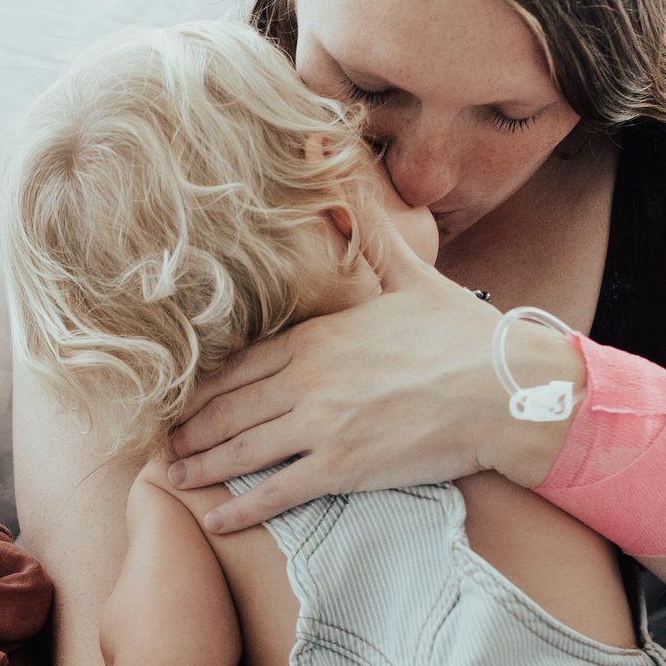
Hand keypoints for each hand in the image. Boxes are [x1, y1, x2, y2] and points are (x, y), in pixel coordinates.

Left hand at [162, 233, 529, 530]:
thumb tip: (325, 146)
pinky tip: (215, 519)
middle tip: (160, 443)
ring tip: (172, 477)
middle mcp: (308, 381)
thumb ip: (362, 225)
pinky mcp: (343, 468)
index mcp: (317, 337)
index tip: (181, 399)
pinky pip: (278, 491)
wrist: (505, 389)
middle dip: (190, 428)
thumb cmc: (462, 334)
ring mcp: (322, 427)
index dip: (205, 387)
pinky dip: (241, 508)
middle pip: (230, 408)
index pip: (242, 365)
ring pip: (242, 450)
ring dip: (201, 466)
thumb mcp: (406, 271)